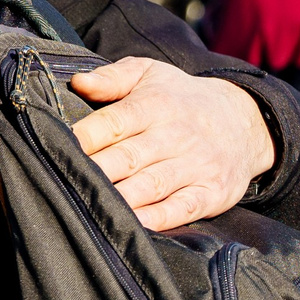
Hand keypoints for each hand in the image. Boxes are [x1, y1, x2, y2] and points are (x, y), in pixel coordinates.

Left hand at [71, 60, 274, 231]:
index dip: (84, 137)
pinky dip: (158, 219)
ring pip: (151, 185)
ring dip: (120, 198)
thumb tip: (78, 82)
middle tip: (62, 182)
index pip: (114, 122)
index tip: (54, 147)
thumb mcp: (151, 74)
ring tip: (89, 207)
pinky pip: (181, 208)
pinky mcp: (211, 193)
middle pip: (127, 157)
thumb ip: (112, 77)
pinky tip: (134, 225)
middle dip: (94, 171)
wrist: (244, 121)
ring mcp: (195, 166)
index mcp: (155, 105)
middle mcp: (175, 135)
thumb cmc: (182, 98)